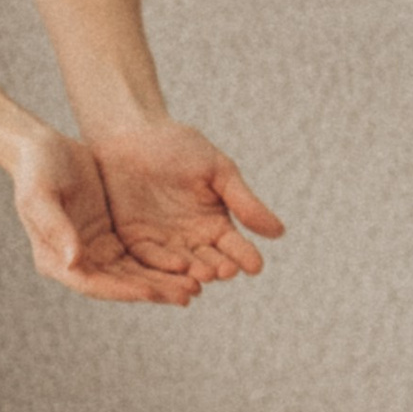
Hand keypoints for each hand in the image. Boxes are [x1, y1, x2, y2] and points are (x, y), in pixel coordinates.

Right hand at [9, 128, 201, 306]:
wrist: (43, 148)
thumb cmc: (35, 170)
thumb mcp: (40, 196)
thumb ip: (56, 228)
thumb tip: (73, 262)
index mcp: (54, 260)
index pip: (93, 284)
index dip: (123, 290)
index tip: (151, 291)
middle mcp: (76, 262)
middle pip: (119, 284)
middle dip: (154, 289)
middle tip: (188, 293)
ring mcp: (94, 251)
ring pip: (133, 272)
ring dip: (163, 280)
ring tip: (196, 285)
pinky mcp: (110, 236)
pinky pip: (139, 254)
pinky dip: (161, 262)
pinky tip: (187, 263)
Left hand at [85, 119, 284, 288]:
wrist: (133, 134)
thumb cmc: (179, 148)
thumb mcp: (217, 171)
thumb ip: (244, 202)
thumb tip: (280, 233)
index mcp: (216, 224)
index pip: (235, 247)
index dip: (245, 256)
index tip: (255, 266)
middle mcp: (192, 240)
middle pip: (210, 262)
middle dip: (219, 268)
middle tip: (227, 271)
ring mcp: (164, 243)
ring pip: (182, 267)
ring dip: (192, 275)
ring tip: (204, 277)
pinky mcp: (135, 242)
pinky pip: (149, 259)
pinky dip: (162, 267)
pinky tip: (176, 268)